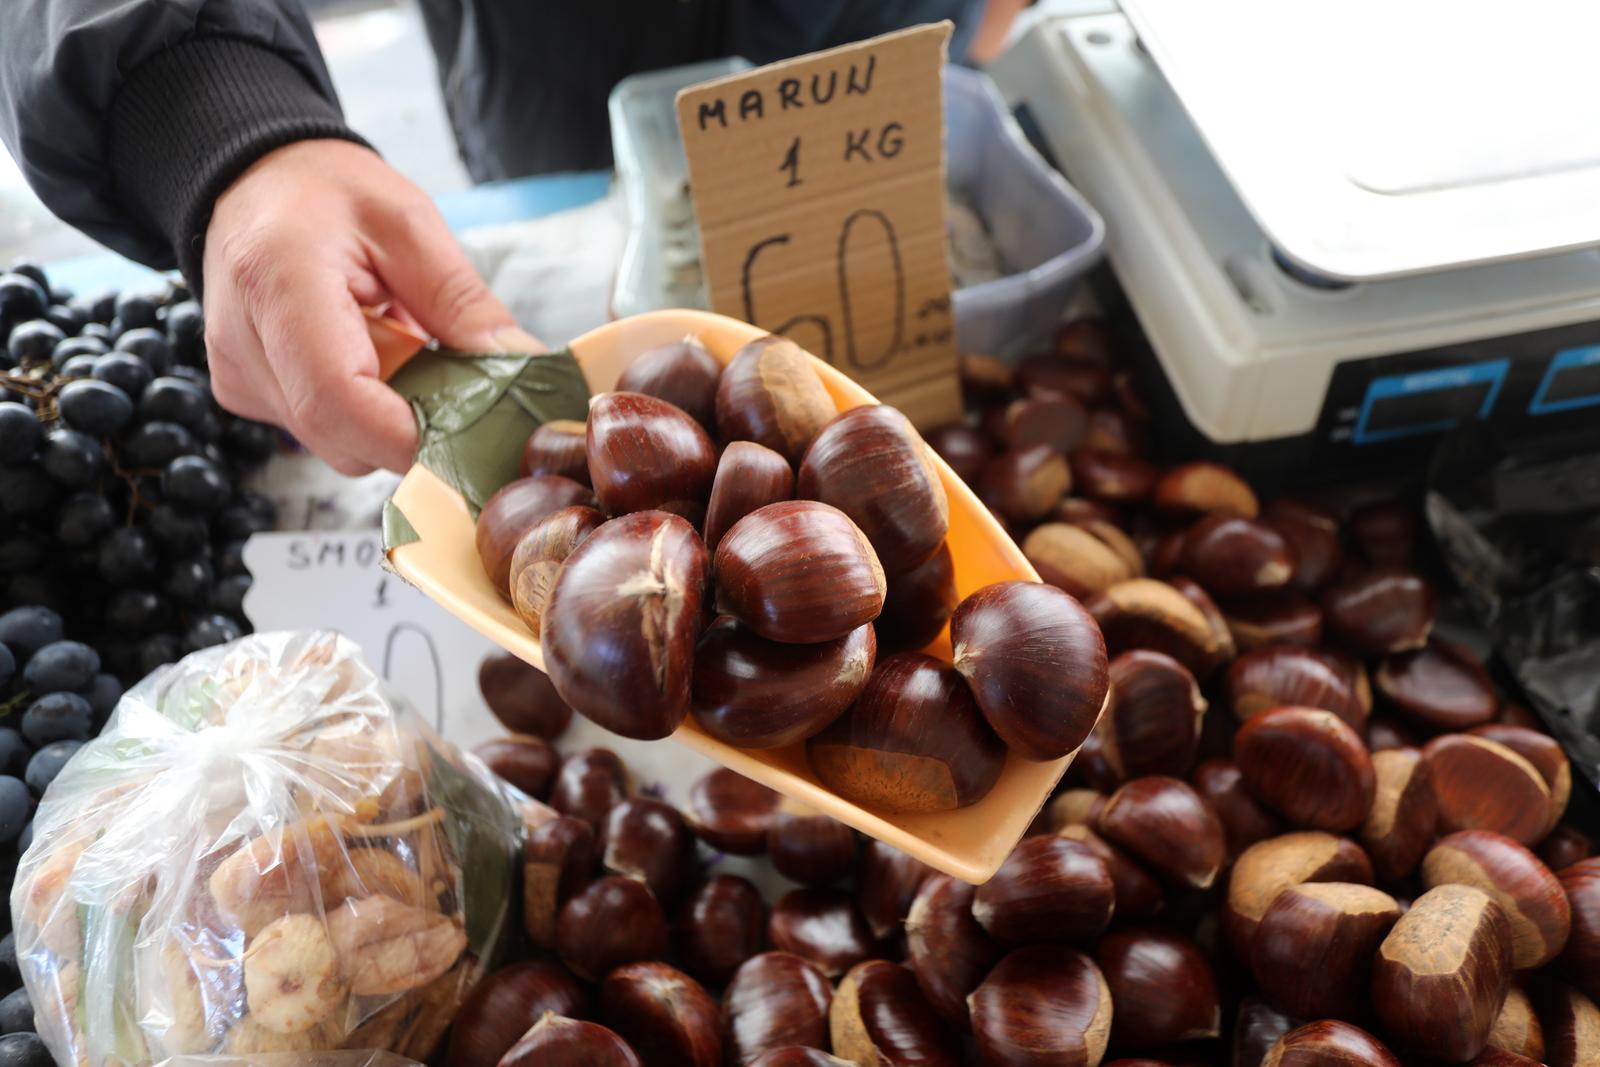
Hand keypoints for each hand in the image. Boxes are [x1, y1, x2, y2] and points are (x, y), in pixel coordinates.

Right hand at [202, 140, 542, 474]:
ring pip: (337, 442)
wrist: (257, 180)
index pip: (338, 399)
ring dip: (389, 414)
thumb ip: (463, 303)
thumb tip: (520, 367)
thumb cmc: (327, 191)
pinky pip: (321, 428)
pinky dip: (363, 406)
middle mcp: (241, 344)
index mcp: (278, 285)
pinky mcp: (245, 392)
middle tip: (453, 378)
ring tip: (400, 346)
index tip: (474, 432)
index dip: (410, 434)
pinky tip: (369, 354)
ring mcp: (237, 375)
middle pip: (342, 437)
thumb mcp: (410, 226)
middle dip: (413, 426)